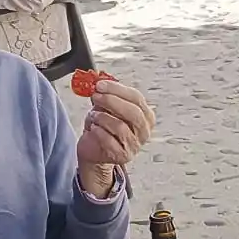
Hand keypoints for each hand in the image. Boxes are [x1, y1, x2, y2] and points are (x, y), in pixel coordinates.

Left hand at [75, 79, 153, 195]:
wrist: (95, 149)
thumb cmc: (104, 126)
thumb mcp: (106, 107)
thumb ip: (106, 94)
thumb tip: (98, 82)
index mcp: (145, 115)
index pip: (136, 98)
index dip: (117, 89)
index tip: (100, 85)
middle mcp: (144, 130)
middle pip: (133, 112)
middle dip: (111, 101)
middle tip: (96, 96)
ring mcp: (135, 145)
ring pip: (120, 127)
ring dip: (103, 118)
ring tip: (93, 116)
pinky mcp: (123, 156)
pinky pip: (110, 141)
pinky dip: (99, 132)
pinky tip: (94, 128)